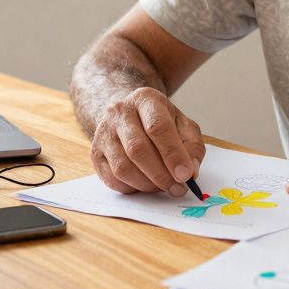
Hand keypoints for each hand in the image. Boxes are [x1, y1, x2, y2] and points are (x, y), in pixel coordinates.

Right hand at [89, 87, 205, 196]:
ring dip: (147, 184)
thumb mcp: (182, 125)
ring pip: (123, 167)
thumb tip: (190, 171)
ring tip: (163, 186)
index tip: (185, 175)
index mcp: (145, 99)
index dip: (173, 154)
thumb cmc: (159, 122)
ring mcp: (104, 132)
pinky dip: (132, 188)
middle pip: (138, 149)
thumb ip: (192, 146)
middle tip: (178, 188)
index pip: (158, 127)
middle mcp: (120, 112)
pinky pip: (112, 179)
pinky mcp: (96, 153)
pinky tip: (144, 184)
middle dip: (161, 175)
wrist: (128, 115)